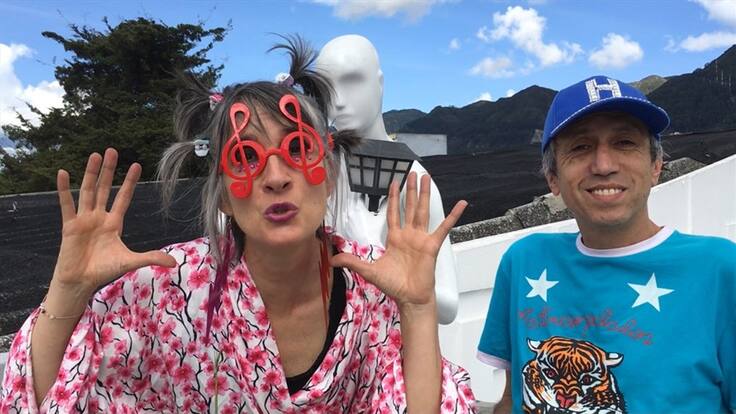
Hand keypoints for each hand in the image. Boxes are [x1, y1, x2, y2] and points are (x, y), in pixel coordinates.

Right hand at [51, 148, 175, 295]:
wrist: (81, 281)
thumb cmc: (103, 270)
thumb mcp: (130, 261)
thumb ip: (150, 258)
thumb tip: (174, 263)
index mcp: (114, 222)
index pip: (123, 197)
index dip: (129, 182)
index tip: (136, 165)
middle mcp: (99, 217)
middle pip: (104, 188)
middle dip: (108, 170)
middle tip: (112, 150)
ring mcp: (84, 219)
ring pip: (88, 191)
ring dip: (90, 173)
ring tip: (95, 155)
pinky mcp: (70, 225)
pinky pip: (66, 204)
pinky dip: (64, 189)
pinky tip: (63, 173)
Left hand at [331, 172, 465, 306]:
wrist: (409, 298)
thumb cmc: (393, 285)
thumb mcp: (369, 270)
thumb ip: (352, 262)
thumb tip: (333, 259)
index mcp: (395, 238)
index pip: (393, 213)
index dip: (393, 198)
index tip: (394, 183)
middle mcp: (409, 235)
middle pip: (410, 207)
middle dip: (411, 190)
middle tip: (413, 173)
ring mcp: (421, 239)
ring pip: (423, 211)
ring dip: (425, 194)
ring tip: (427, 178)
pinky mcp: (432, 245)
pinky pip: (443, 228)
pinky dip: (453, 216)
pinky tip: (461, 204)